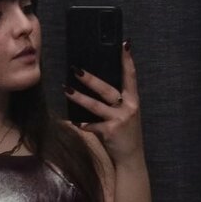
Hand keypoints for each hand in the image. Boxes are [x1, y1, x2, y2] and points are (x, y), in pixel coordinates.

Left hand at [63, 42, 143, 164]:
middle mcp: (128, 107)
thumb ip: (117, 101)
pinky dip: (82, 124)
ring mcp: (120, 119)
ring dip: (79, 97)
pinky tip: (73, 122)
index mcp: (133, 100)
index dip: (127, 60)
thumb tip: (97, 86)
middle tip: (76, 70)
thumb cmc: (126, 133)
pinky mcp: (110, 131)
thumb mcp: (127, 114)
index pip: (131, 76)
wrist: (131, 156)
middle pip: (107, 89)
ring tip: (66, 89)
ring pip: (96, 106)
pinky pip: (92, 125)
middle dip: (91, 79)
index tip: (124, 45)